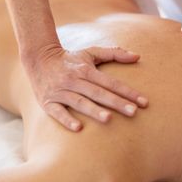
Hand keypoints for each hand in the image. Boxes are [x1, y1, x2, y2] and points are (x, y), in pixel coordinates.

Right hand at [24, 45, 147, 130]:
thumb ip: (114, 53)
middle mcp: (73, 80)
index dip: (127, 92)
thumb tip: (137, 56)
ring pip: (79, 102)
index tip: (143, 102)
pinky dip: (66, 120)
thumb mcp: (90, 53)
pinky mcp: (47, 102)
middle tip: (133, 112)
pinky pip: (57, 112)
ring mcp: (60, 91)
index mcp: (85, 70)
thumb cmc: (70, 59)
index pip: (110, 82)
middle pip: (97, 92)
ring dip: (93, 110)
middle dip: (116, 102)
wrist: (38, 59)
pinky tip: (78, 129)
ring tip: (109, 119)